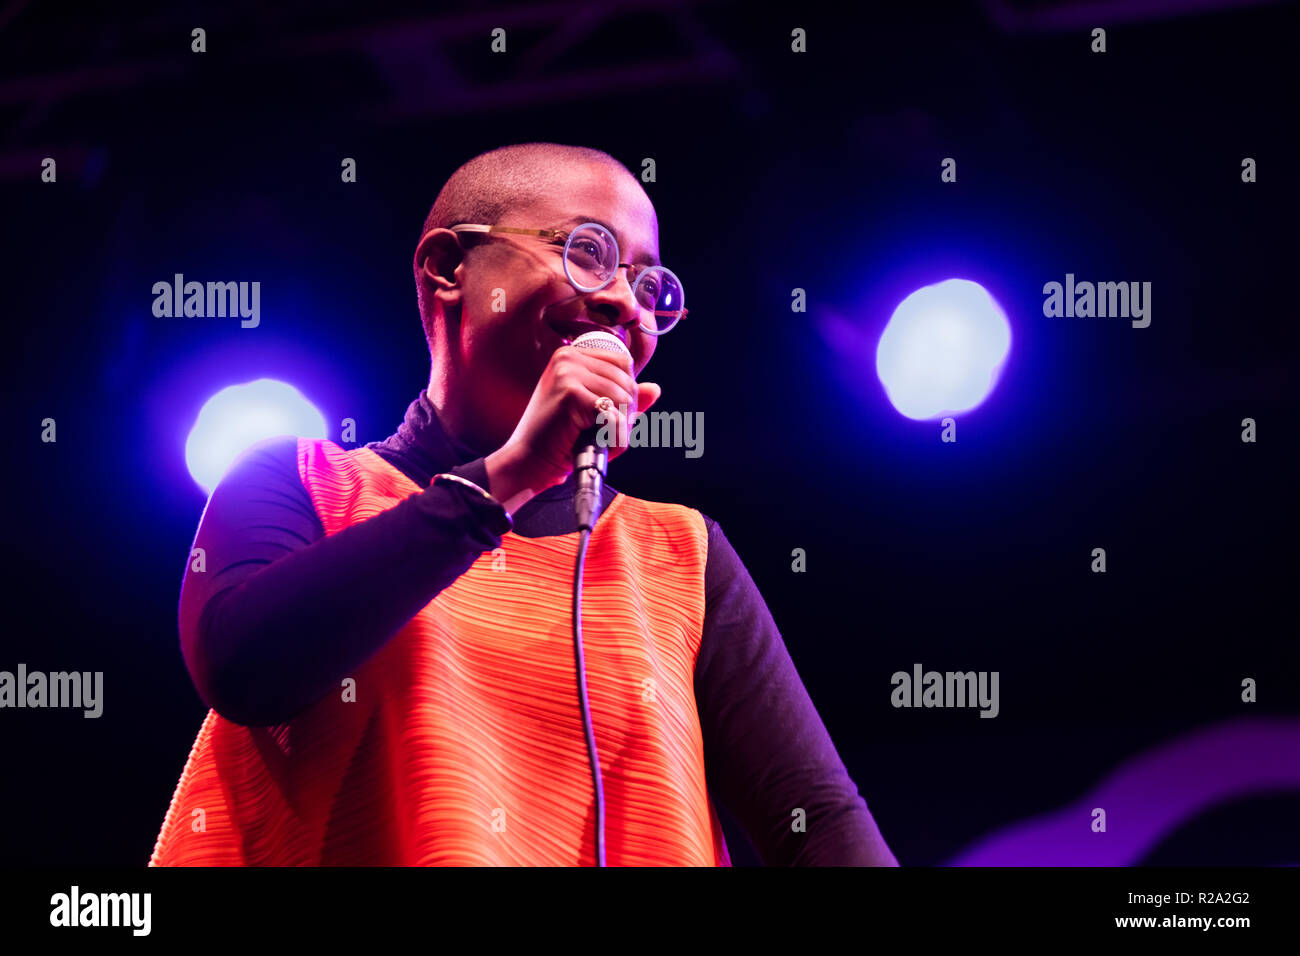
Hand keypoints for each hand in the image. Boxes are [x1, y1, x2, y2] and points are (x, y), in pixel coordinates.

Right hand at [485, 345, 660, 512]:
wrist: (529, 462)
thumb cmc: (559, 440)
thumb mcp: (594, 413)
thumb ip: (622, 399)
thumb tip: (655, 389)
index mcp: (572, 355)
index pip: (623, 362)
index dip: (627, 392)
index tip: (610, 414)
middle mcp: (568, 357)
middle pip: (627, 379)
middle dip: (626, 412)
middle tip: (606, 432)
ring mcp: (567, 373)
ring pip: (623, 398)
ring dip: (620, 427)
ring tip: (600, 439)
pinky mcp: (570, 393)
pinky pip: (614, 415)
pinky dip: (614, 436)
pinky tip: (598, 443)